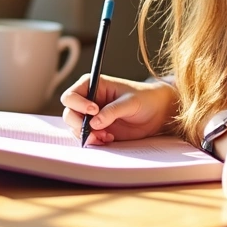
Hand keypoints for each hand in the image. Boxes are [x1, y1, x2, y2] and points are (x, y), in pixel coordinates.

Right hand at [60, 75, 177, 145]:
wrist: (158, 112)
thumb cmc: (145, 98)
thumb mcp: (130, 102)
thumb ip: (112, 111)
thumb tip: (94, 122)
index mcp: (94, 86)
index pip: (72, 95)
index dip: (78, 104)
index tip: (94, 110)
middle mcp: (89, 101)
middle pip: (69, 113)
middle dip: (78, 124)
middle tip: (95, 131)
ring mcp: (92, 117)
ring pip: (75, 128)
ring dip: (88, 135)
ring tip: (106, 136)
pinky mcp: (98, 130)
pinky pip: (87, 138)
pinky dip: (95, 141)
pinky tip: (109, 138)